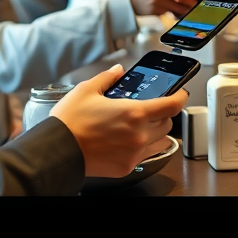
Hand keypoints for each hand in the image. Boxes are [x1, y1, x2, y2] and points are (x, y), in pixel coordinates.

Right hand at [50, 64, 188, 177]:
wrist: (57, 150)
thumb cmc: (69, 122)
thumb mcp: (87, 90)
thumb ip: (108, 78)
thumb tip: (118, 70)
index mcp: (134, 113)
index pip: (171, 105)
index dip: (180, 97)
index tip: (180, 93)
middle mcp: (139, 135)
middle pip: (168, 124)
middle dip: (163, 114)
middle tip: (152, 108)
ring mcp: (134, 153)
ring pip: (161, 141)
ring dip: (156, 132)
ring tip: (141, 125)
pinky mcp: (127, 167)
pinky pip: (146, 156)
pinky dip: (143, 147)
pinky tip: (129, 140)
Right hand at [129, 0, 197, 16]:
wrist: (132, 1)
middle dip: (189, 2)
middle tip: (197, 5)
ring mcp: (156, 3)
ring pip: (175, 7)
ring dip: (184, 10)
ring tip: (192, 11)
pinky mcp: (155, 12)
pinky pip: (169, 13)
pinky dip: (175, 14)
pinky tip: (180, 14)